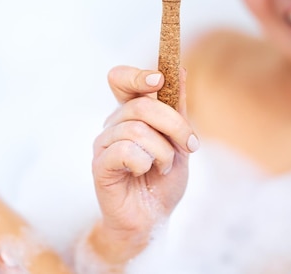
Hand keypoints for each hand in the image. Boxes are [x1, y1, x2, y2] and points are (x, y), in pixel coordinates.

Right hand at [89, 65, 199, 265]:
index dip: (137, 75)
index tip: (159, 80)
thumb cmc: (163, 181)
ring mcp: (104, 144)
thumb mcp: (180, 141)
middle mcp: (113, 124)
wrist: (153, 219)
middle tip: (190, 145)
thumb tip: (179, 69)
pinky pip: (125, 151)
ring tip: (163, 167)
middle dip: (174, 125)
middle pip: (140, 106)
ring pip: (136, 129)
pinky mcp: (100, 165)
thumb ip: (177, 108)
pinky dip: (145, 163)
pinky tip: (144, 173)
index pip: (120, 80)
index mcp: (130, 114)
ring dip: (162, 152)